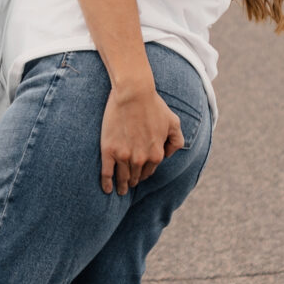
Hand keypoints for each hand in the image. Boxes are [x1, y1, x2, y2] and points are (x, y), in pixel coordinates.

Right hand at [99, 78, 183, 195]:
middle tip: (129, 184)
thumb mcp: (173, 122)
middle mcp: (141, 159)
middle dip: (133, 181)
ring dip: (122, 185)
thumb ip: (176, 141)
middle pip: (136, 176)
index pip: (150, 171)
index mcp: (156, 154)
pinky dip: (107, 184)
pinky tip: (107, 189)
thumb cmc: (154, 105)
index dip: (145, 173)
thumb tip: (168, 155)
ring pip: (122, 177)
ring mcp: (124, 156)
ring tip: (120, 190)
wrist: (134, 93)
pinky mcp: (109, 151)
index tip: (140, 176)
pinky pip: (107, 174)